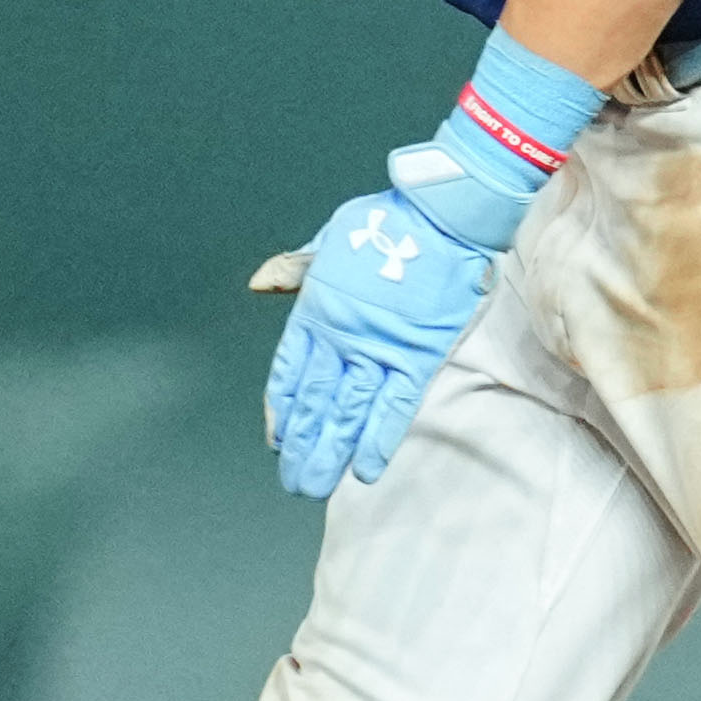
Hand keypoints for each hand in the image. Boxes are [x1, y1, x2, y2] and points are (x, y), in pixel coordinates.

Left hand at [253, 175, 500, 499]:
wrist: (442, 214)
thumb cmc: (388, 220)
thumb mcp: (330, 237)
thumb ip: (296, 268)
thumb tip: (259, 283)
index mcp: (317, 308)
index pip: (289, 372)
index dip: (281, 411)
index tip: (278, 440)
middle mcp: (342, 335)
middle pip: (314, 402)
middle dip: (303, 446)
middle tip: (295, 481)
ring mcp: (379, 348)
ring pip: (347, 412)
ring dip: (330, 453)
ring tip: (316, 486)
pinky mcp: (417, 355)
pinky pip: (394, 406)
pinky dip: (378, 439)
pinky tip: (364, 469)